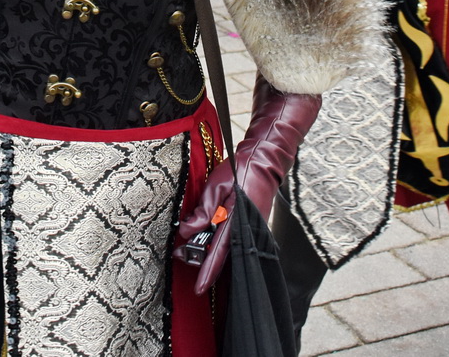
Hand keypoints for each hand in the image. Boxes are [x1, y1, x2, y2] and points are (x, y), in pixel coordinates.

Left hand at [174, 81, 319, 293]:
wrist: (265, 159)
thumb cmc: (240, 169)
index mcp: (238, 220)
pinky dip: (219, 243)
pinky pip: (234, 240)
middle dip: (203, 261)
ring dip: (210, 251)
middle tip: (182, 258)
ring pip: (228, 249)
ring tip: (188, 248)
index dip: (208, 271)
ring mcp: (252, 230)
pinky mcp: (252, 226)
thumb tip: (186, 231)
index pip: (221, 252)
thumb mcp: (216, 185)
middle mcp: (247, 230)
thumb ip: (203, 210)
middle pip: (224, 255)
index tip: (199, 288)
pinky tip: (206, 239)